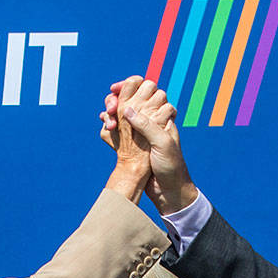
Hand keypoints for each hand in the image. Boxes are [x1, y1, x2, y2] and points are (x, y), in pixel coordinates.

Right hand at [102, 76, 195, 212]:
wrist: (168, 190)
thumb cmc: (170, 165)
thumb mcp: (162, 142)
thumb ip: (147, 125)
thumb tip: (128, 110)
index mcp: (161, 116)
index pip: (145, 91)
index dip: (131, 87)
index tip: (116, 89)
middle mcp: (150, 121)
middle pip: (130, 100)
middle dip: (117, 101)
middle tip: (110, 108)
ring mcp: (140, 133)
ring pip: (122, 115)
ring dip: (112, 114)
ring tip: (107, 121)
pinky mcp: (132, 145)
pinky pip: (118, 130)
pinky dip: (110, 127)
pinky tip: (107, 129)